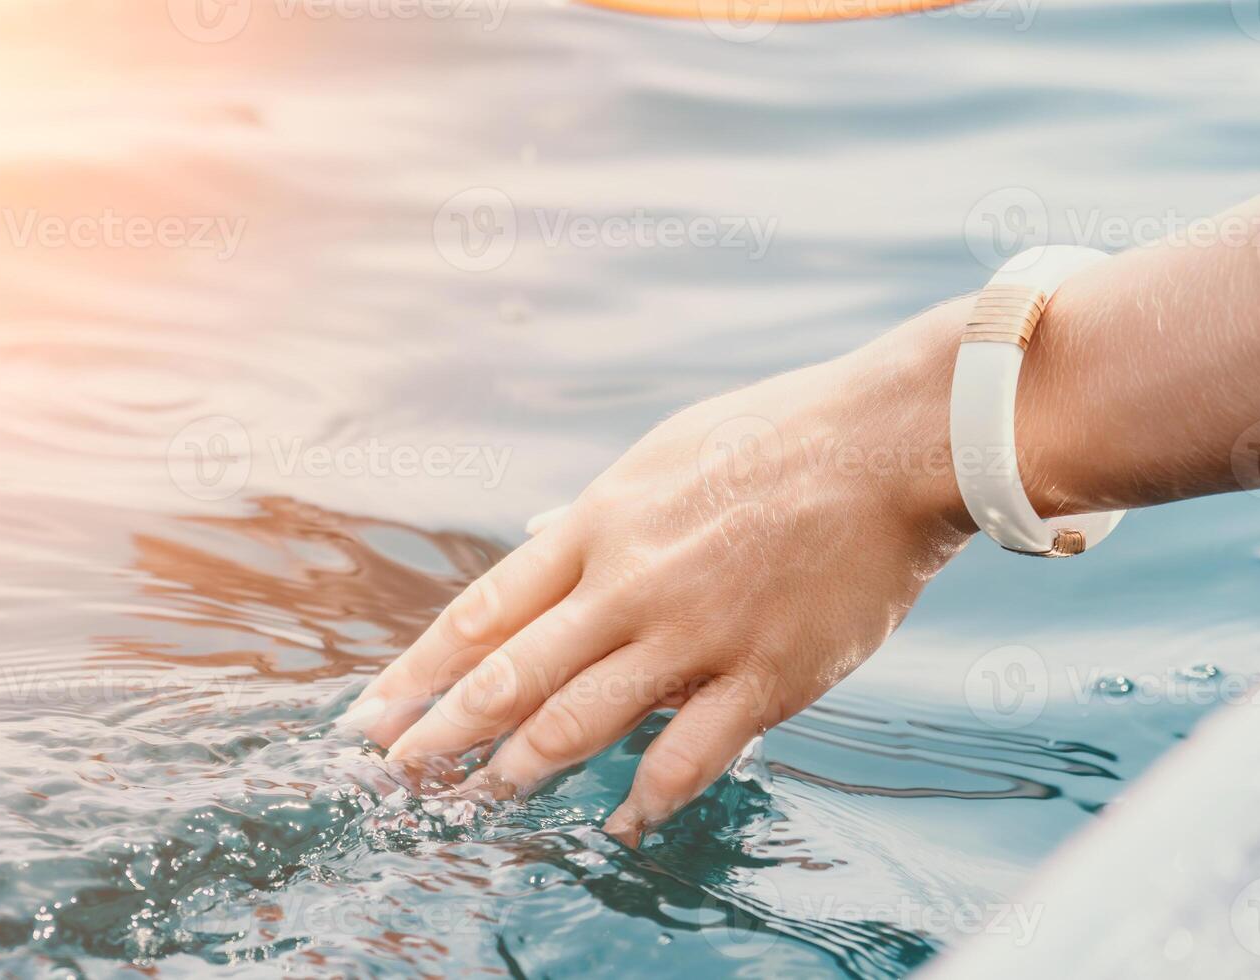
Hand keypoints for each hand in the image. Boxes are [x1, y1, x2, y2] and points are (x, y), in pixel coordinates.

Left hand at [342, 305, 975, 843]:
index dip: (420, 671)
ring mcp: (695, 634)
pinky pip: (689, 755)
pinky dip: (647, 797)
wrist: (887, 442)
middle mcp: (630, 583)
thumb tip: (535, 534)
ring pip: (581, 721)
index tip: (371, 713)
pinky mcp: (764, 676)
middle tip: (396, 775)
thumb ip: (596, 511)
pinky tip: (624, 823)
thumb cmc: (773, 437)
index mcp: (600, 525)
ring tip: (479, 801)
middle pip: (512, 675)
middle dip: (442, 734)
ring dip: (519, 770)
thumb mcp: (659, 454)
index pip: (484, 612)